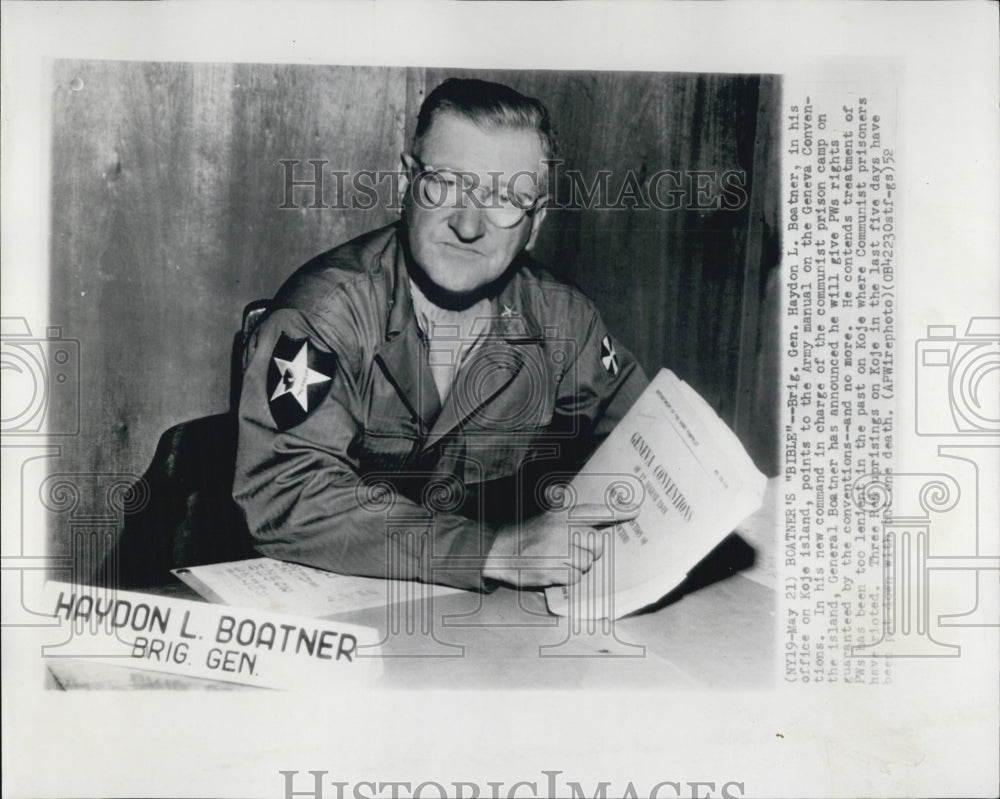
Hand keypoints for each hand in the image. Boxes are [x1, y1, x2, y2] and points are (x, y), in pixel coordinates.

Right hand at [483, 503, 637, 587]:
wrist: (501, 550)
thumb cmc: (529, 535)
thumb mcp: (548, 516)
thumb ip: (571, 515)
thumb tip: (596, 521)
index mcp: (564, 515)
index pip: (597, 511)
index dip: (618, 511)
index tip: (635, 510)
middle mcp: (563, 530)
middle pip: (597, 545)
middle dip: (591, 552)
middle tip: (575, 552)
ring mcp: (558, 550)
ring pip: (587, 564)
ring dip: (577, 567)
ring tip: (560, 561)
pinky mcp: (552, 570)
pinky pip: (575, 578)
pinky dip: (568, 579)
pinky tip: (554, 571)